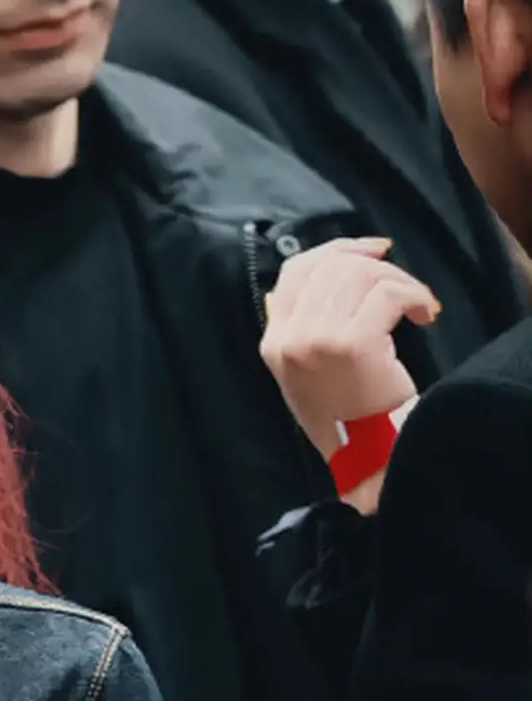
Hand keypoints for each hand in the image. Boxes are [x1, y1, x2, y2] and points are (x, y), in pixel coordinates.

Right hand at [260, 238, 438, 459]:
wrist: (366, 451)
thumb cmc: (346, 412)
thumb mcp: (308, 368)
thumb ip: (305, 323)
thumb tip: (335, 267)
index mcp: (274, 341)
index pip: (296, 271)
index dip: (338, 249)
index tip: (373, 250)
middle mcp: (290, 337)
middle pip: (333, 267)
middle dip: (378, 267)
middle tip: (405, 287)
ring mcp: (317, 340)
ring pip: (362, 275)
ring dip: (400, 282)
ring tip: (417, 304)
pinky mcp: (352, 344)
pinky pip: (387, 294)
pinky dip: (415, 297)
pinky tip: (425, 315)